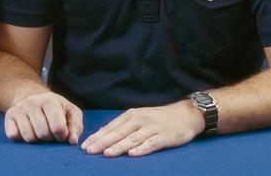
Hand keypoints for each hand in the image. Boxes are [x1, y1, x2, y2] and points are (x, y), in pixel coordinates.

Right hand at [3, 90, 83, 143]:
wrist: (32, 96)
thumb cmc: (56, 109)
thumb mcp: (71, 112)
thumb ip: (76, 127)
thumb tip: (72, 141)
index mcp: (50, 100)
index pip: (58, 127)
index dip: (61, 136)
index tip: (61, 133)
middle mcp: (32, 102)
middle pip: (43, 134)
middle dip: (48, 138)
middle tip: (49, 131)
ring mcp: (19, 108)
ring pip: (29, 137)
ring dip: (36, 139)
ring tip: (39, 130)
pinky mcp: (9, 116)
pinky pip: (14, 136)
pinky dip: (21, 138)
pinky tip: (27, 130)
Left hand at [80, 100, 204, 156]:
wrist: (185, 114)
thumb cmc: (159, 118)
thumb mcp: (139, 118)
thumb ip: (123, 126)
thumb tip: (103, 134)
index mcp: (131, 115)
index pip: (111, 127)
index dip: (97, 137)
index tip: (85, 145)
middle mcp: (139, 120)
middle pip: (118, 133)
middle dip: (103, 142)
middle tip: (89, 150)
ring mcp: (152, 128)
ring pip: (132, 138)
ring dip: (118, 146)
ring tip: (106, 153)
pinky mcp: (164, 136)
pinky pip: (151, 143)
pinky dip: (142, 149)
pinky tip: (133, 154)